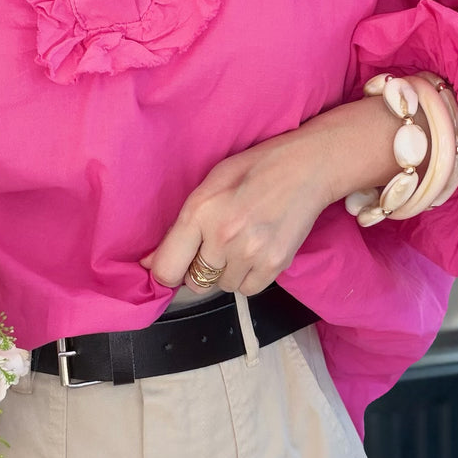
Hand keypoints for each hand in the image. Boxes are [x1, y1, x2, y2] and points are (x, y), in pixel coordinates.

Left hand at [140, 128, 332, 296]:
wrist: (306, 168)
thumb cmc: (255, 169)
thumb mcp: (209, 185)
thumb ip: (180, 227)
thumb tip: (151, 263)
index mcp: (199, 212)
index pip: (167, 269)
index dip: (167, 273)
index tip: (173, 268)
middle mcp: (222, 236)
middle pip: (195, 282)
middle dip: (199, 269)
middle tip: (214, 247)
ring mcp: (250, 253)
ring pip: (224, 286)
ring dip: (227, 272)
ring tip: (241, 243)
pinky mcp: (275, 265)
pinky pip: (249, 289)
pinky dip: (249, 277)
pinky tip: (256, 251)